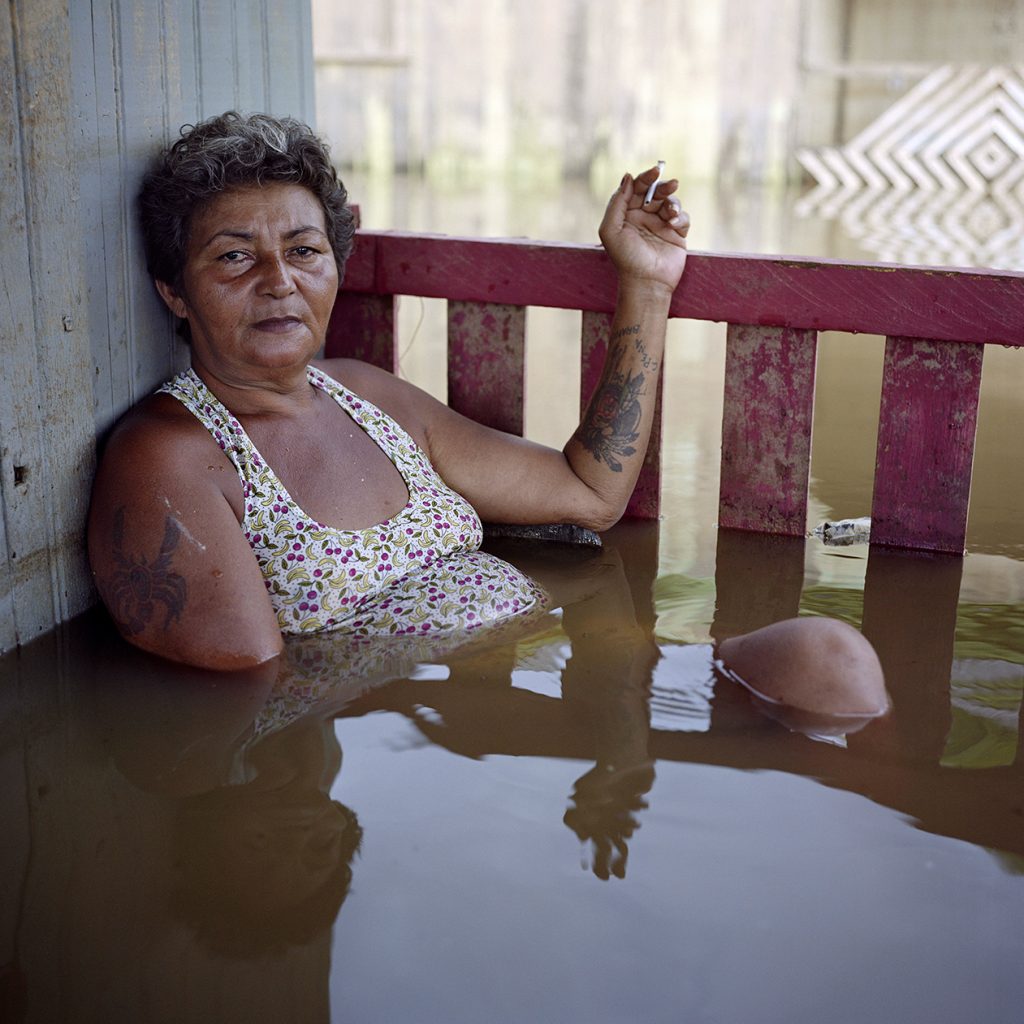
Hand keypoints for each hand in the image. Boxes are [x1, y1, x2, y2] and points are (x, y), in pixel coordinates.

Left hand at [599, 165, 689, 294]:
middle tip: (671, 184)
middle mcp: (644, 217)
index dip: (645, 178)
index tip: (654, 172)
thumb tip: (627, 177)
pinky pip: (682, 217)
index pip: (636, 189)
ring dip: (673, 202)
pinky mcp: (676, 234)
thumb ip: (616, 202)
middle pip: (655, 192)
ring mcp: (661, 225)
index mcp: (627, 214)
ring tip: (671, 213)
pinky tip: (673, 225)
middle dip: (663, 186)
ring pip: (671, 202)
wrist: (646, 283)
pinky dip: (680, 218)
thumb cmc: (625, 259)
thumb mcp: (610, 229)